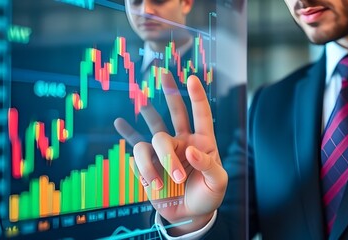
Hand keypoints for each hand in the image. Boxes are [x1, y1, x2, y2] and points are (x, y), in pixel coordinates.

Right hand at [114, 72, 226, 234]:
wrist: (189, 214)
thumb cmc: (208, 195)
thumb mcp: (218, 183)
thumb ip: (208, 166)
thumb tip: (191, 151)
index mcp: (203, 142)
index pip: (201, 115)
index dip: (197, 96)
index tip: (192, 78)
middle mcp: (182, 141)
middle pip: (174, 112)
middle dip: (169, 92)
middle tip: (161, 73)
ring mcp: (163, 151)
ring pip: (152, 138)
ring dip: (154, 161)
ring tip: (159, 183)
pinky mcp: (147, 164)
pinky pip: (137, 155)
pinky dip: (135, 156)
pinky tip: (129, 144)